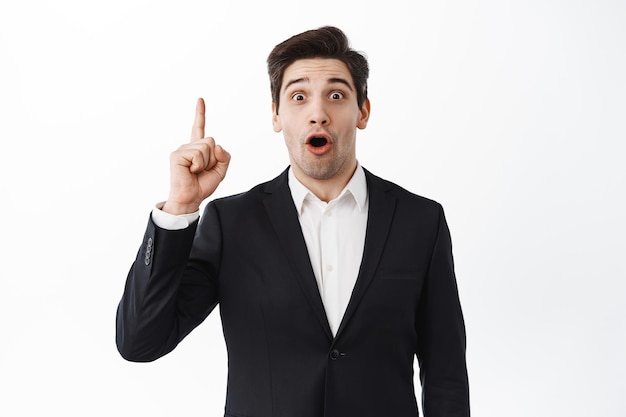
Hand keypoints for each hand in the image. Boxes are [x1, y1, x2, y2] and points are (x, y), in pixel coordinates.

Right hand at [162, 98, 230, 214]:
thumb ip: (224, 157)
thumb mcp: (221, 171)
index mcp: (198, 149)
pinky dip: (199, 165)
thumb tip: (217, 146)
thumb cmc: (202, 185)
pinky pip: (198, 154)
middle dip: (213, 158)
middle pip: (212, 141)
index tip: (200, 99)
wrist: (190, 198)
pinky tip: (190, 171)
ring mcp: (182, 149)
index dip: (200, 114)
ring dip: (206, 163)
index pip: (199, 128)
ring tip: (195, 172)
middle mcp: (189, 146)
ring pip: (207, 147)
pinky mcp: (177, 154)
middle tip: (202, 170)